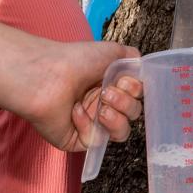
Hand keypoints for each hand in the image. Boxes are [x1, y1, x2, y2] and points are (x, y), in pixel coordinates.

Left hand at [18, 39, 143, 151]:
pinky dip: (89, 125)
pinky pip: (96, 140)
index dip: (136, 91)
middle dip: (126, 103)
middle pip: (133, 115)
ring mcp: (91, 123)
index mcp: (111, 84)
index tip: (124, 81)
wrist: (50, 75)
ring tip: (101, 107)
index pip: (137, 97)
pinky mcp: (78, 140)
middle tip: (107, 93)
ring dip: (116, 119)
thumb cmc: (77, 60)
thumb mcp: (113, 51)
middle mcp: (102, 103)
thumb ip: (133, 59)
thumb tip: (142, 72)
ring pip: (121, 132)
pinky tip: (76, 111)